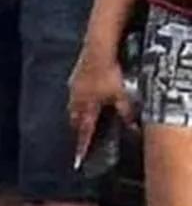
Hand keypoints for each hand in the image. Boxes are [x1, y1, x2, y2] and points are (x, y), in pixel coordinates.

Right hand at [70, 52, 136, 166]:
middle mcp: (76, 98)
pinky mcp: (75, 75)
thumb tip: (133, 126)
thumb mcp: (123, 96)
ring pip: (73, 104)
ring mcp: (74, 85)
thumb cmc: (108, 72)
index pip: (84, 130)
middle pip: (74, 118)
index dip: (82, 144)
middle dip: (78, 126)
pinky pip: (75, 91)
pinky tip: (87, 92)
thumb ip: (126, 113)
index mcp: (86, 106)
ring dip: (77, 111)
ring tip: (83, 113)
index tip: (79, 155)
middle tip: (82, 132)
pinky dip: (79, 96)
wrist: (99, 49)